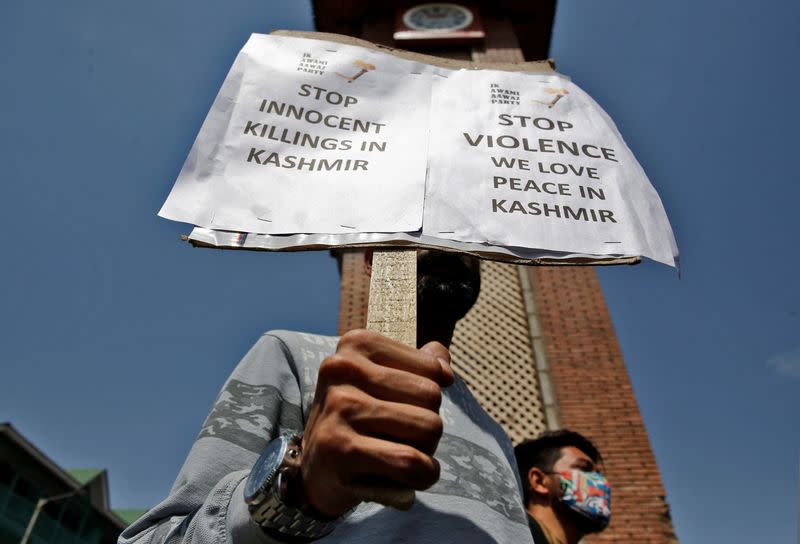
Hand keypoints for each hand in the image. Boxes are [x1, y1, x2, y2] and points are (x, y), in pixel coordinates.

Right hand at [298, 329, 453, 517]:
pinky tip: (406, 479)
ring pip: (427, 428)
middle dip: (429, 425)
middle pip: (431, 397)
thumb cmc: (360, 420)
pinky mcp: (341, 449)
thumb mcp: (384, 382)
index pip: (432, 369)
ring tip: (400, 456)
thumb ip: (422, 365)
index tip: (404, 408)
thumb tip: (446, 369)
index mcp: (356, 344)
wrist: (316, 469)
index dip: (430, 396)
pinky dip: (422, 475)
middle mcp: (342, 369)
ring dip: (427, 452)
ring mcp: (339, 407)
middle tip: (401, 438)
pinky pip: (411, 461)